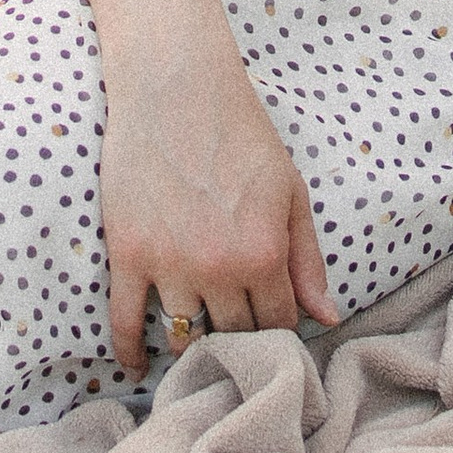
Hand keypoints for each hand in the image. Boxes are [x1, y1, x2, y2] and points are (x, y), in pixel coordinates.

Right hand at [100, 24, 339, 374]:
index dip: (280, 329)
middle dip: (241, 338)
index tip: (273, 326)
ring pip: (185, 337)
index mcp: (265, 252)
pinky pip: (126, 324)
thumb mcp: (289, 191)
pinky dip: (131, 351)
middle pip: (233, 334)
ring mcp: (169, 265)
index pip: (278, 323)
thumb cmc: (242, 133)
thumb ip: (307, 259)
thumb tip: (326, 318)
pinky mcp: (128, 256)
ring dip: (194, 344)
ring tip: (199, 345)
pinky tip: (139, 363)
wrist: (178, 89)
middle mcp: (219, 267)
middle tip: (238, 335)